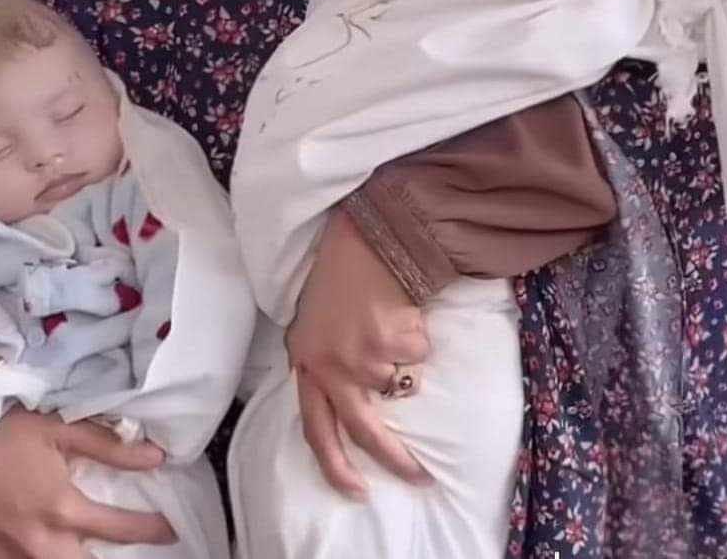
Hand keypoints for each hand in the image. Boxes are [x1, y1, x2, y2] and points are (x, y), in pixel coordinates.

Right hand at [0, 406, 175, 557]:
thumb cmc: (4, 433)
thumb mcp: (61, 431)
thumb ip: (110, 447)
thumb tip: (156, 457)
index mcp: (62, 509)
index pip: (120, 529)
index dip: (152, 531)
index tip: (171, 531)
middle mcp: (40, 543)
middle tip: (135, 550)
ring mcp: (10, 558)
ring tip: (93, 550)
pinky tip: (51, 552)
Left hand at [286, 208, 431, 497]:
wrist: (362, 237)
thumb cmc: (338, 275)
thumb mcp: (314, 324)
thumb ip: (324, 362)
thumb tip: (349, 399)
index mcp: (306, 363)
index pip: (315, 430)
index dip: (335, 465)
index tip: (355, 490)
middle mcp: (330, 367)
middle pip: (364, 430)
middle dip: (394, 459)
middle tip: (419, 477)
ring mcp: (362, 357)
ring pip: (400, 383)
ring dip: (406, 356)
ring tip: (393, 319)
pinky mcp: (391, 343)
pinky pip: (419, 352)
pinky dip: (419, 333)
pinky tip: (403, 306)